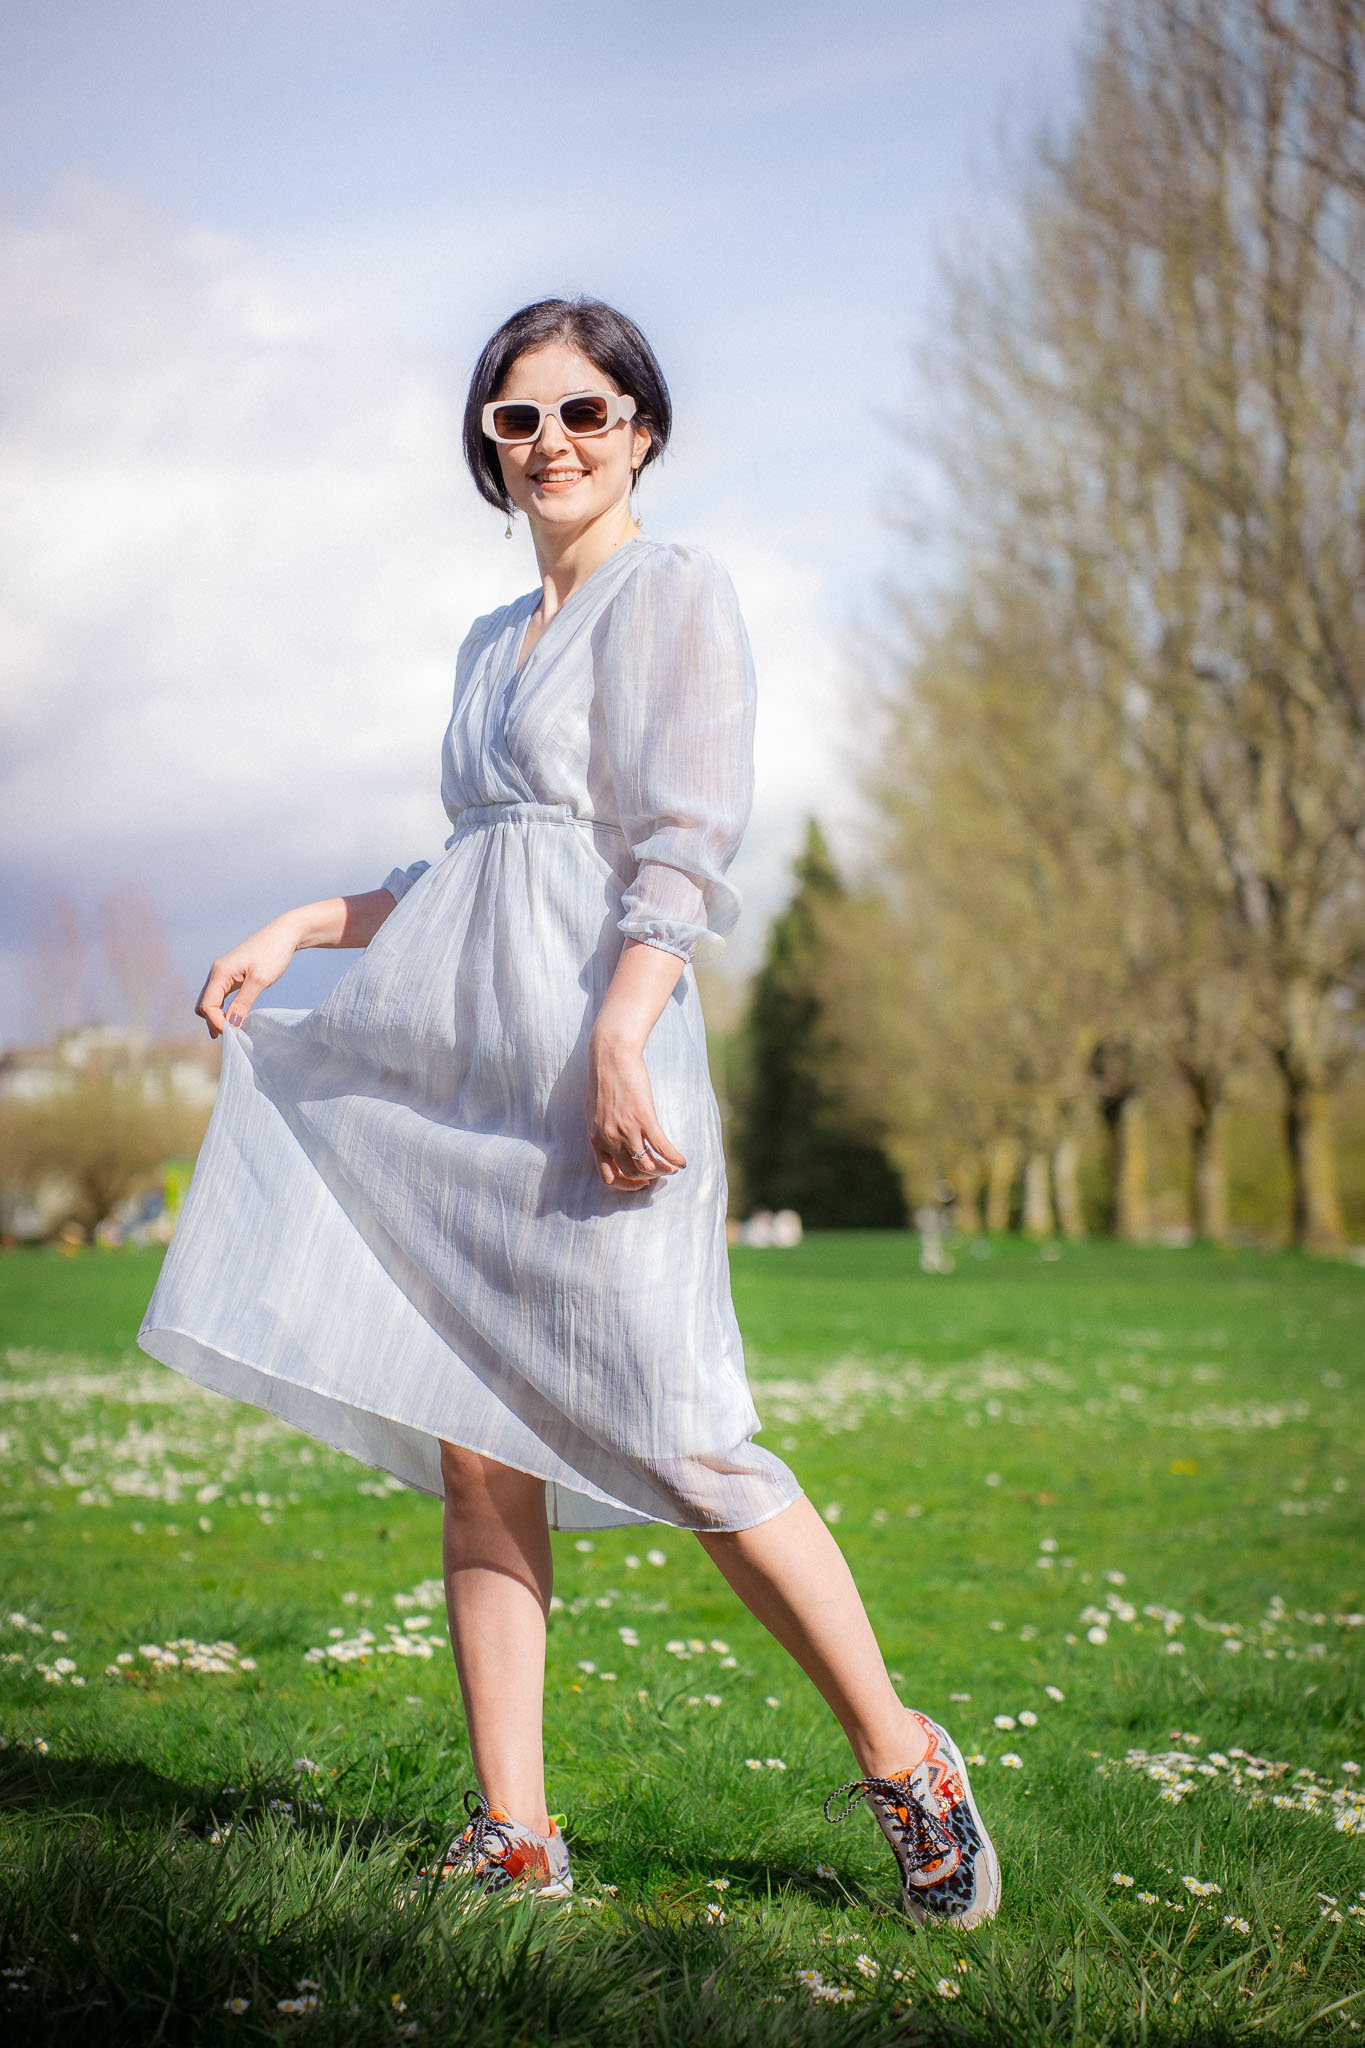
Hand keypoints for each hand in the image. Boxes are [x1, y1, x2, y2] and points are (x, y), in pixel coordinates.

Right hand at [195, 914, 301, 1038]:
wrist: (284, 934)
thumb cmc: (273, 953)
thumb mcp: (260, 981)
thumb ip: (243, 1003)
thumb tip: (231, 1025)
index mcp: (220, 972)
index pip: (207, 1005)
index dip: (216, 1022)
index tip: (233, 1034)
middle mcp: (217, 972)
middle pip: (204, 1005)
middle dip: (213, 1021)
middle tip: (231, 1036)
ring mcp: (223, 973)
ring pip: (211, 1001)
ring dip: (217, 1017)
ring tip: (231, 1032)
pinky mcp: (231, 975)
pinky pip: (220, 996)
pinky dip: (223, 1009)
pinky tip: (233, 1019)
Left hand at [585, 1032, 686, 1189]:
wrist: (610, 1056)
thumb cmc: (604, 1080)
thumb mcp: (595, 1112)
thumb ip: (603, 1131)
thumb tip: (614, 1143)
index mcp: (595, 1139)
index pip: (607, 1177)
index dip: (625, 1184)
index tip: (639, 1181)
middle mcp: (609, 1139)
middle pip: (630, 1173)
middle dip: (647, 1178)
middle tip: (658, 1173)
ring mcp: (626, 1130)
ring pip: (647, 1165)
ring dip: (663, 1170)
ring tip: (672, 1168)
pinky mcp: (644, 1118)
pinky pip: (661, 1146)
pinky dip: (674, 1157)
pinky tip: (682, 1161)